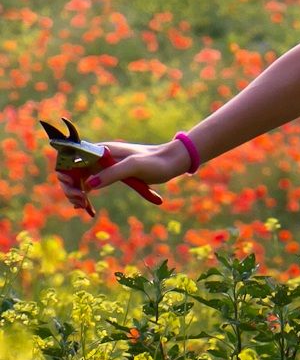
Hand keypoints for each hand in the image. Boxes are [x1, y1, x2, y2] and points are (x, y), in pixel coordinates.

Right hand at [56, 139, 191, 215]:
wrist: (172, 161)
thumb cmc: (155, 162)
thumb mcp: (134, 167)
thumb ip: (112, 173)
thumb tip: (90, 185)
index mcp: (100, 150)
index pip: (70, 159)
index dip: (66, 176)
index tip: (78, 192)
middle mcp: (98, 156)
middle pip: (70, 171)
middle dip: (70, 188)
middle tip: (82, 204)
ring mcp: (103, 165)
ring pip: (79, 179)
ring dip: (76, 193)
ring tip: (84, 208)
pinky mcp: (110, 174)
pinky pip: (89, 184)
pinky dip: (85, 196)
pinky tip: (88, 209)